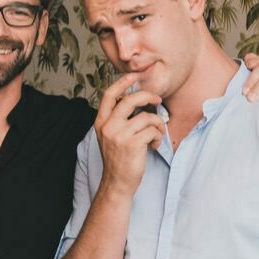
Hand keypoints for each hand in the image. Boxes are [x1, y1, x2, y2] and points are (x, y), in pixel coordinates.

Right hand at [95, 72, 165, 194]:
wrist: (117, 183)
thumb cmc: (118, 159)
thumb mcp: (110, 136)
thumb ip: (117, 119)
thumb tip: (134, 100)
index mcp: (100, 122)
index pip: (109, 95)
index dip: (122, 82)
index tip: (134, 75)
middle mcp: (108, 126)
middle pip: (129, 100)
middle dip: (147, 96)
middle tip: (157, 100)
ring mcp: (119, 135)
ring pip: (146, 116)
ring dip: (157, 124)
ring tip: (156, 134)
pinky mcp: (132, 144)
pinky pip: (152, 130)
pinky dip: (157, 137)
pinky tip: (154, 145)